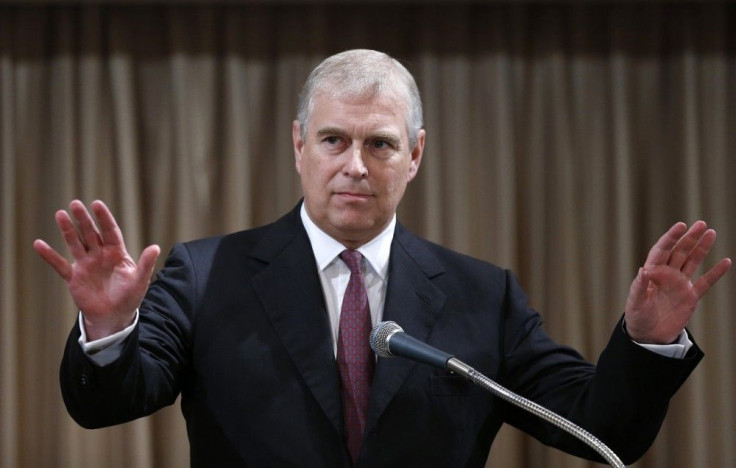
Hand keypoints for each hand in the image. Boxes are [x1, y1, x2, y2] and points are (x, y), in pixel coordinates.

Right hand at [33, 200, 159, 340]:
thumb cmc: (129, 297)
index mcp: (117, 253)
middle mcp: (100, 255)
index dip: (104, 218)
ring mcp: (86, 265)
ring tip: (60, 214)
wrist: (114, 317)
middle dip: (83, 219)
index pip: (110, 231)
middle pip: (91, 233)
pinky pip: (59, 265)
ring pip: (76, 243)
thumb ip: (146, 264)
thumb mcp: (140, 281)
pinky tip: (38, 244)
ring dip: (68, 230)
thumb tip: (156, 247)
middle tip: (75, 203)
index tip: (96, 204)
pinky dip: (50, 255)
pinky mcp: (74, 277)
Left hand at [624, 221, 730, 343]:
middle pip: (680, 251)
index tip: (681, 226)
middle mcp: (667, 275)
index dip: (671, 237)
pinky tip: (726, 262)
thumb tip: (643, 270)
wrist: (649, 336)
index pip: (662, 250)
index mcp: (653, 272)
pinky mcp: (691, 297)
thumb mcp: (635, 303)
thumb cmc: (637, 317)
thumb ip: (639, 287)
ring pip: (693, 261)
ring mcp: (680, 284)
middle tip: (701, 224)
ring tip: (711, 233)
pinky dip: (716, 273)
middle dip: (689, 238)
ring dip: (701, 248)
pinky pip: (706, 282)